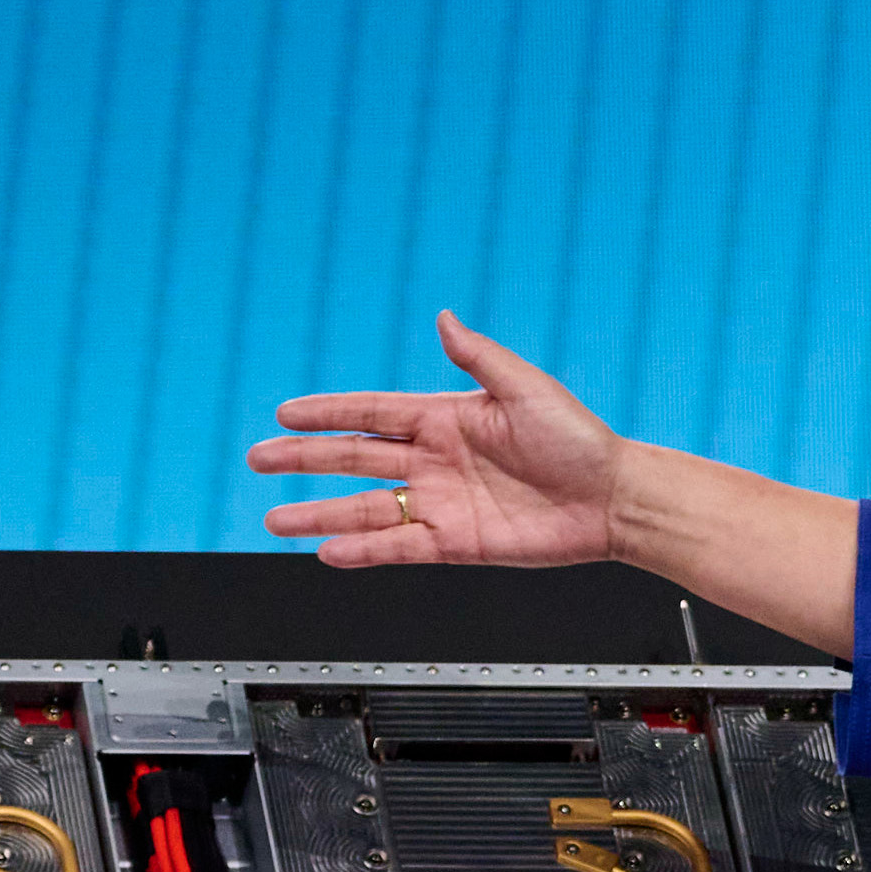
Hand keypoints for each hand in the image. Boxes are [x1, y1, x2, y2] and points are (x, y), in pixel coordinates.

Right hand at [254, 312, 630, 568]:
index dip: (327, 413)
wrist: (612, 499)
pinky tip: (328, 552)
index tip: (286, 413)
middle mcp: (436, 460)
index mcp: (446, 417)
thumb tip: (444, 319)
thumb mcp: (527, 388)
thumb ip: (479, 358)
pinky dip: (362, 550)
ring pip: (364, 507)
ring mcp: (441, 502)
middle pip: (353, 458)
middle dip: (303, 460)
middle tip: (259, 460)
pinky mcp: (456, 542)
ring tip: (275, 519)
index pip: (371, 413)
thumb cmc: (580, 440)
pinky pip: (398, 546)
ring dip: (319, 513)